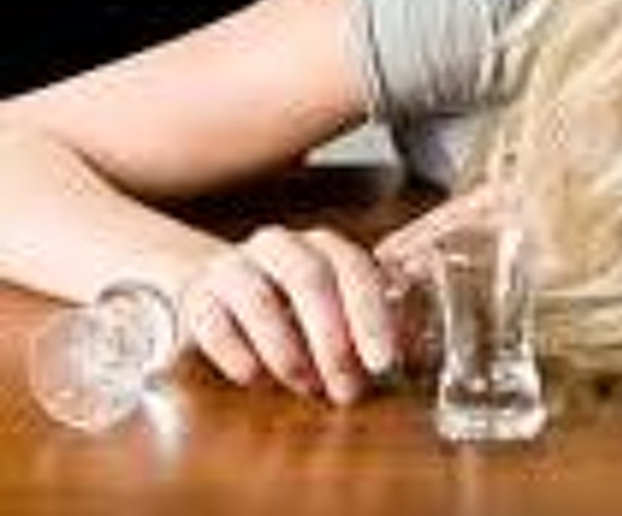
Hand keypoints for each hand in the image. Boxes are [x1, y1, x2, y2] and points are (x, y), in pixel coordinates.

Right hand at [179, 185, 497, 403]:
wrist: (214, 291)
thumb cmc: (288, 307)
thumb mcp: (331, 312)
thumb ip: (366, 327)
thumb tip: (412, 355)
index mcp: (323, 246)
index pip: (355, 269)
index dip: (371, 315)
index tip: (383, 361)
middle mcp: (280, 246)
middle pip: (311, 278)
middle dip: (333, 337)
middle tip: (346, 387)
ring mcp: (235, 266)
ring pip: (260, 297)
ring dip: (286, 348)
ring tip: (304, 385)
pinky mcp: (197, 295)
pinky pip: (215, 320)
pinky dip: (237, 353)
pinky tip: (254, 378)